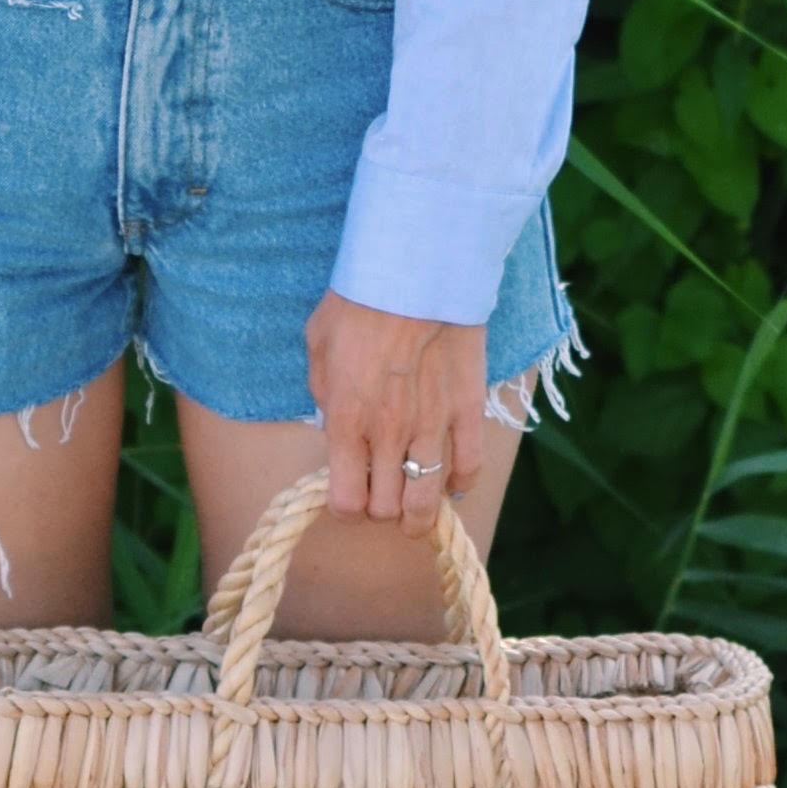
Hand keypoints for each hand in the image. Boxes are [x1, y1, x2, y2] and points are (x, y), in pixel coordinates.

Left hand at [305, 289, 485, 533]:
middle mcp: (387, 435)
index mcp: (345, 421)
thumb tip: (331, 417)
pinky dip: (460, 483)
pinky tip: (452, 481)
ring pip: (427, 502)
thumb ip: (323, 390)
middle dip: (379, 509)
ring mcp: (431, 427)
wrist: (414, 271)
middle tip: (380, 494)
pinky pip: (469, 466)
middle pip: (384, 508)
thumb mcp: (318, 343)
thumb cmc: (358, 300)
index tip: (347, 495)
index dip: (345, 506)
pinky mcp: (467, 410)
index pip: (345, 500)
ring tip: (414, 516)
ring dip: (418, 517)